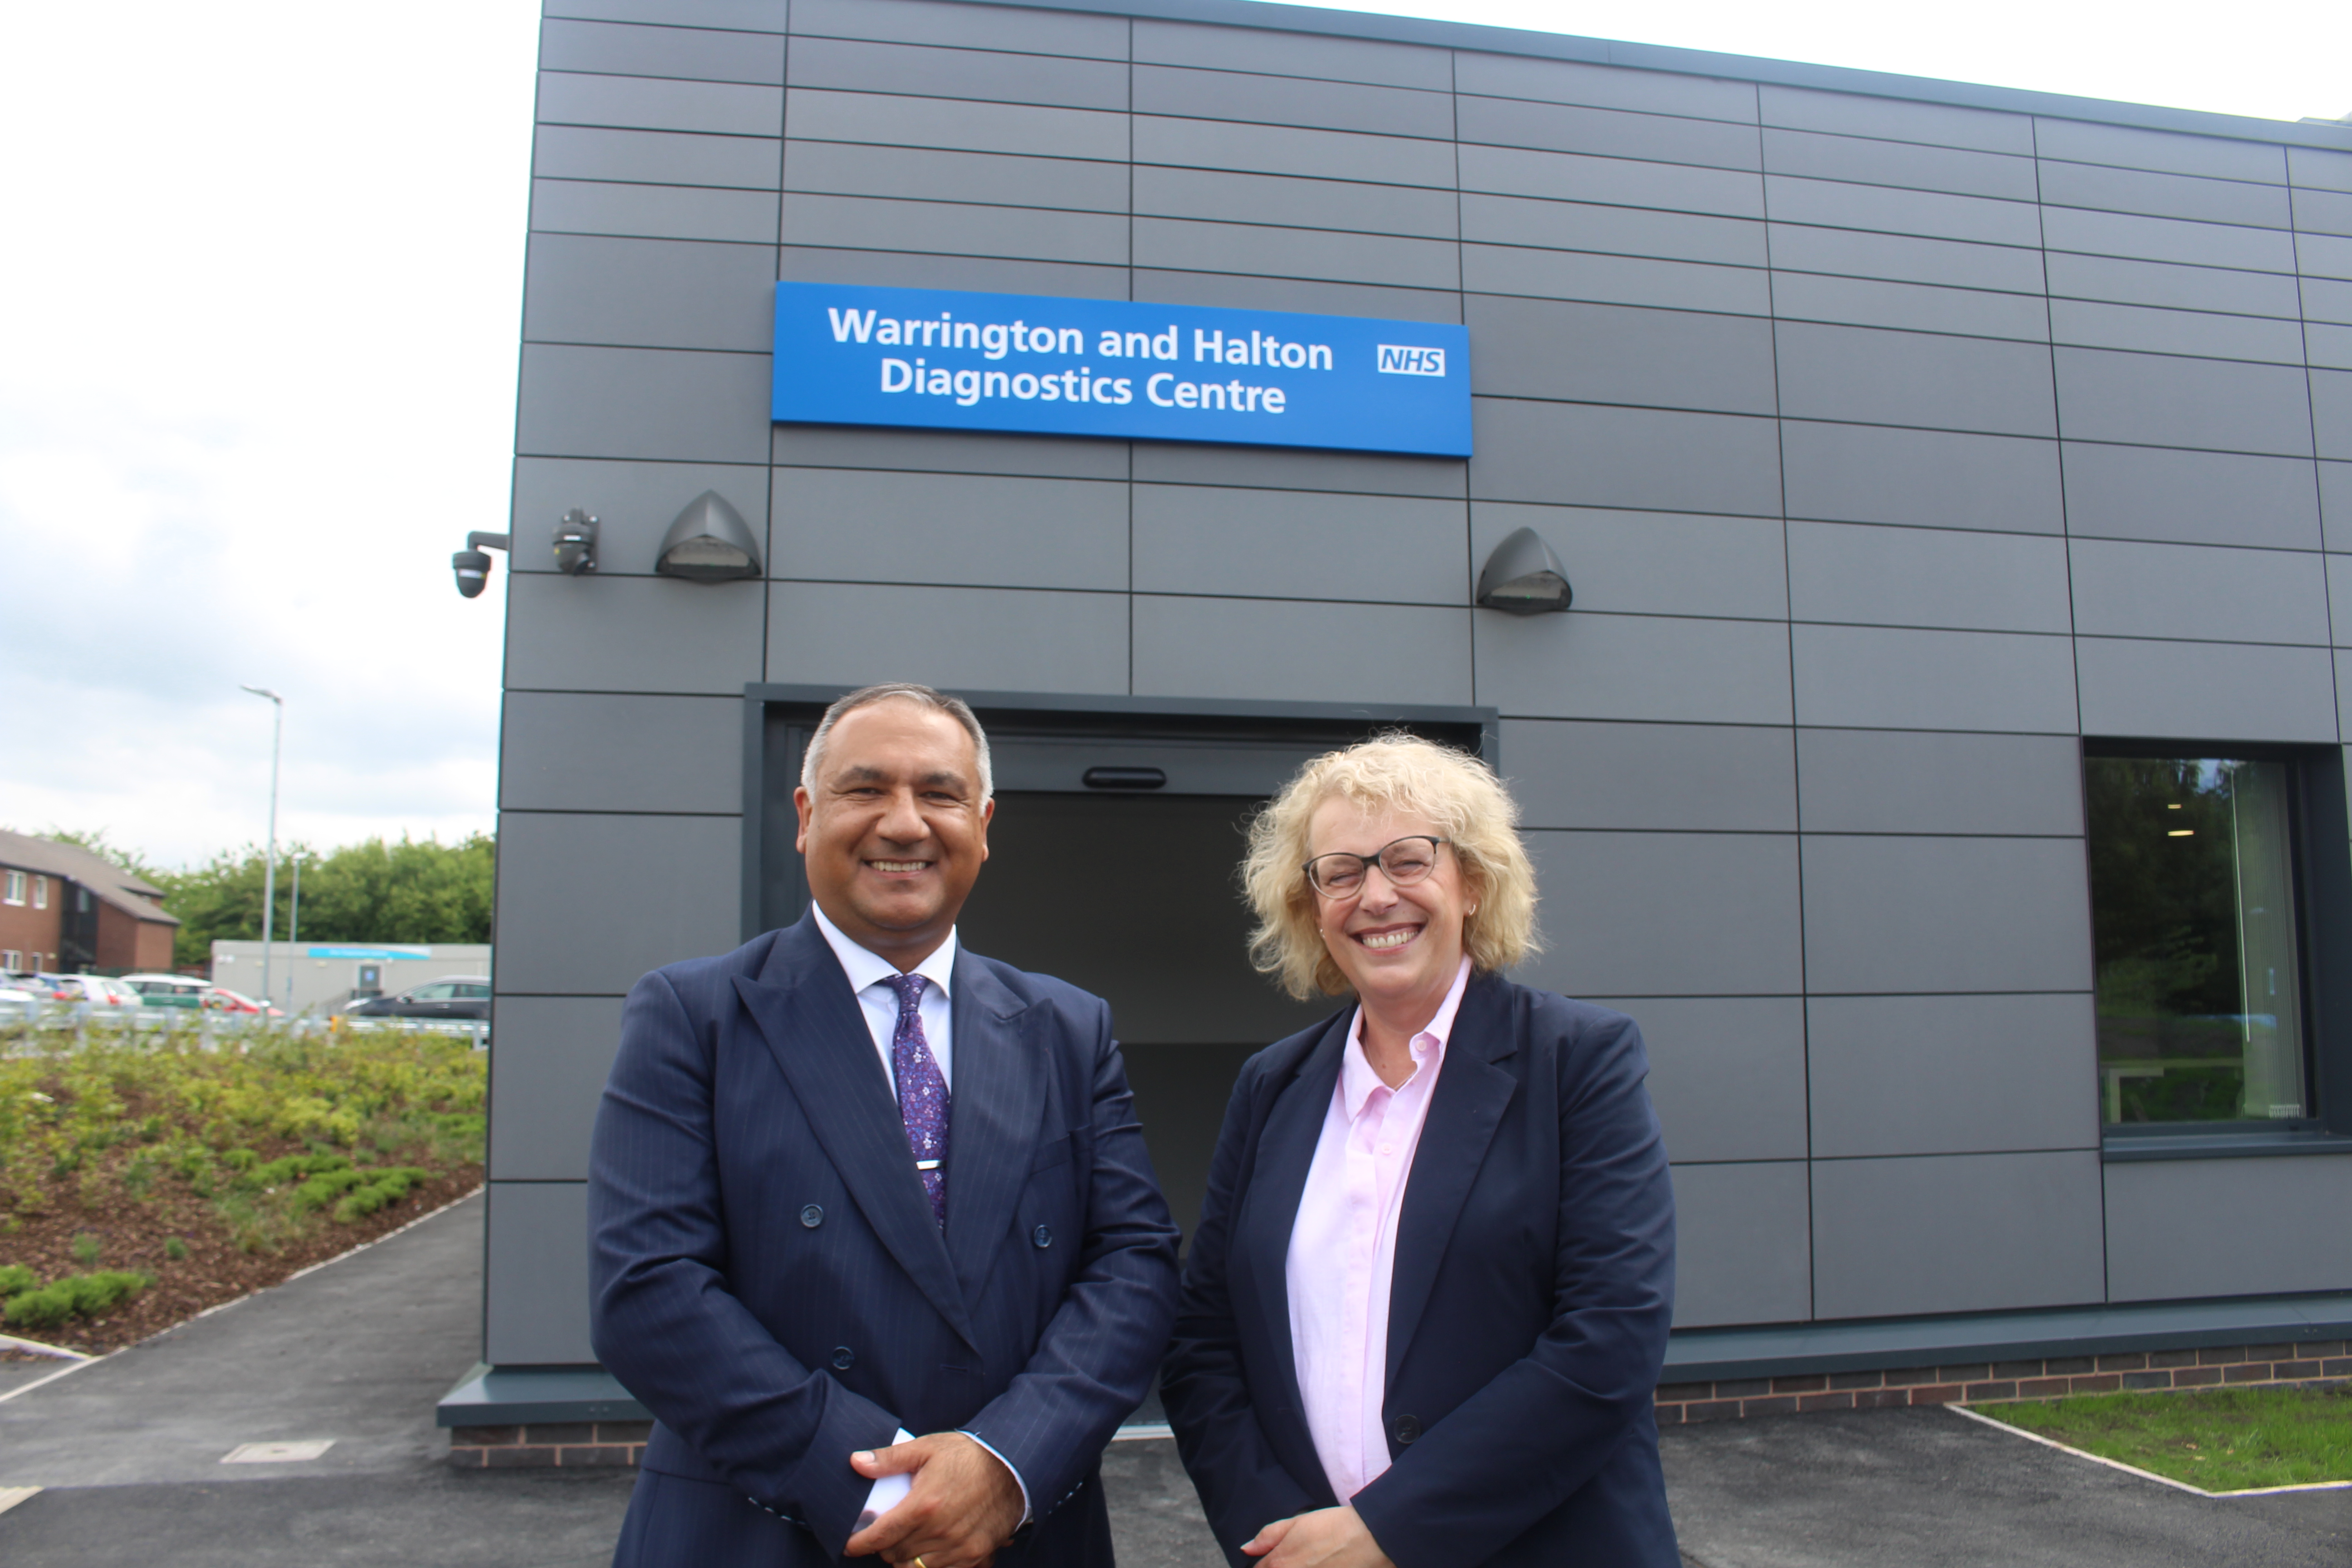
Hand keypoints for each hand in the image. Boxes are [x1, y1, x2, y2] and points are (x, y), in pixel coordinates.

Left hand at [844, 1432, 1024, 1567]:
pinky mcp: (976, 1556)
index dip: (858, 1544)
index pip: (879, 1536)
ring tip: (906, 1542)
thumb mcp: (926, 1448)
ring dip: (906, 1558)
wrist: (1013, 1465)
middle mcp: (939, 1532)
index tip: (849, 1544)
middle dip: (884, 1547)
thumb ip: (889, 1459)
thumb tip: (855, 1462)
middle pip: (895, 1555)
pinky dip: (932, 1565)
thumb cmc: (968, 1455)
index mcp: (923, 1506)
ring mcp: (959, 1548)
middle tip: (885, 1534)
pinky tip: (931, 1549)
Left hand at [1242, 1507, 1394, 1567]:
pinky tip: (1323, 1567)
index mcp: (1278, 1564)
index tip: (1274, 1561)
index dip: (1263, 1566)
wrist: (1369, 1539)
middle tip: (1300, 1558)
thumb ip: (1268, 1537)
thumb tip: (1247, 1549)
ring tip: (1312, 1561)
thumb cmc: (1333, 1527)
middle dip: (1279, 1567)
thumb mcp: (1297, 1523)